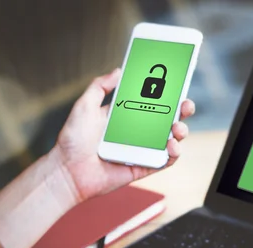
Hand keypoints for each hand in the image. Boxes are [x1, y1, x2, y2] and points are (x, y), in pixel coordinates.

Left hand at [52, 68, 195, 201]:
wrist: (67, 171)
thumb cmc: (72, 140)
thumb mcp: (84, 106)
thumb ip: (100, 86)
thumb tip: (119, 70)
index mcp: (126, 116)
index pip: (152, 101)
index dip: (167, 93)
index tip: (177, 83)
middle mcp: (137, 132)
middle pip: (167, 119)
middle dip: (182, 110)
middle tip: (186, 105)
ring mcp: (142, 150)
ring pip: (170, 139)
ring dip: (181, 132)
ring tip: (177, 128)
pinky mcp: (143, 167)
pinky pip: (165, 161)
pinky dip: (173, 154)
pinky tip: (172, 146)